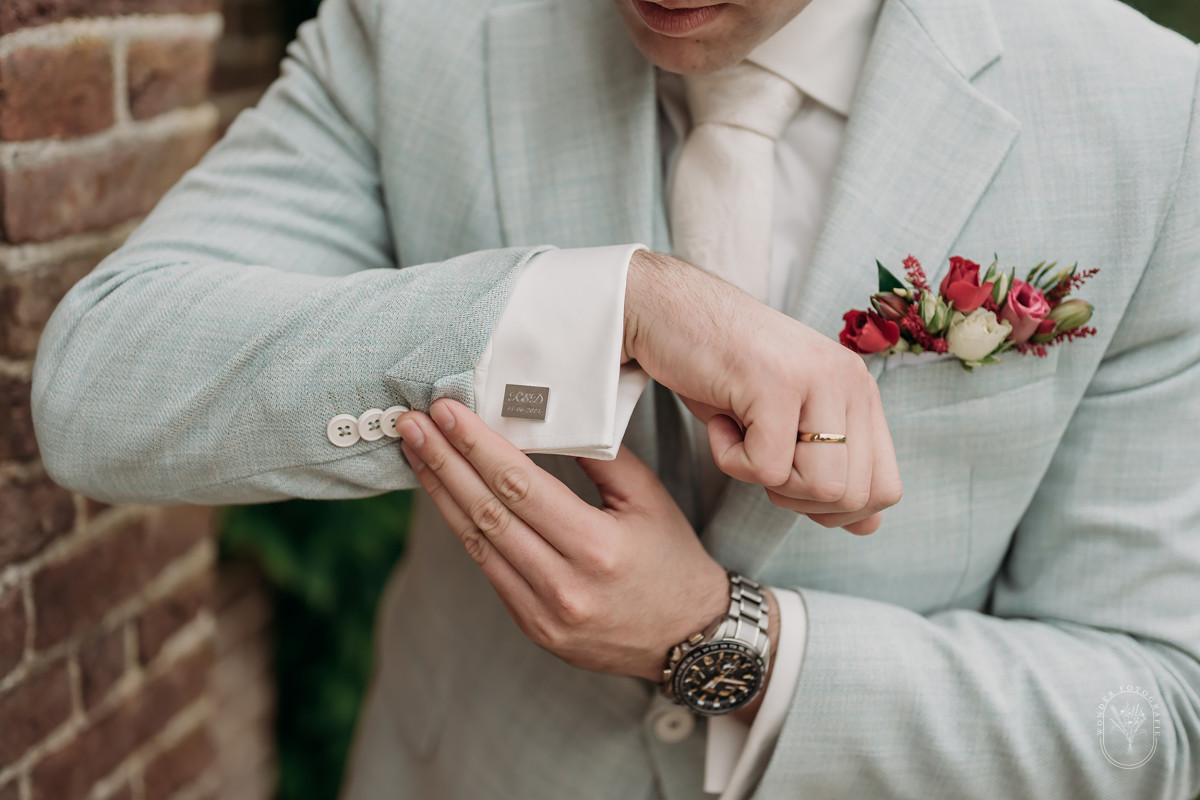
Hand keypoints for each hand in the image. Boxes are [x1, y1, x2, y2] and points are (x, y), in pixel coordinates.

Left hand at [395, 399, 738, 682]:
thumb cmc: (672, 560)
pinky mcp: (531, 626)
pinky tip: (444, 495)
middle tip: (412, 423)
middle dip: (444, 461)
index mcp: (597, 547)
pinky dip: (462, 526)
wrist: (687, 639)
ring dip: (440, 492)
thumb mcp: (650, 500)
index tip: (448, 412)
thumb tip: (550, 418)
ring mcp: (542, 612)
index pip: (520, 486)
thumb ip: (603, 457)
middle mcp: (564, 584)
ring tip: (415, 453)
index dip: (478, 446)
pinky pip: (488, 568)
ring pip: (476, 541)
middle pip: (487, 511)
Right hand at [622, 250, 901, 534]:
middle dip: (798, 499)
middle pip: (854, 497)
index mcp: (860, 391)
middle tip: (758, 454)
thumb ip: (831, 468)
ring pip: (820, 487)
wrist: (665, 310)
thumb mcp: (785, 423)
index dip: (836, 509)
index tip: (789, 478)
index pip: (886, 487)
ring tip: (741, 434)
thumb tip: (868, 527)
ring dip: (766, 479)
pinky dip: (729, 459)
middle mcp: (851, 381)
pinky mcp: (776, 382)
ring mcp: (818, 378)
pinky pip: (765, 468)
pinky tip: (720, 417)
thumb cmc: (720, 370)